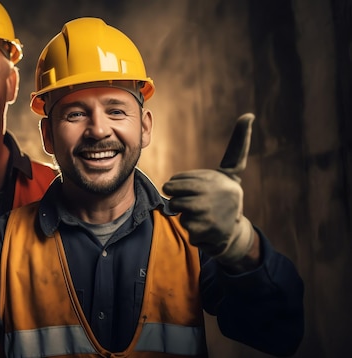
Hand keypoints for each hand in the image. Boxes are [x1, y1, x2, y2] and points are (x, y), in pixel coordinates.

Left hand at [162, 113, 256, 266]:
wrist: (234, 233)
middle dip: (176, 199)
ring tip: (200, 214)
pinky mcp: (209, 231)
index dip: (175, 186)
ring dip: (183, 214)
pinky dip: (190, 229)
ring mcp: (215, 214)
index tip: (182, 188)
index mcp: (225, 178)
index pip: (178, 181)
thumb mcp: (231, 171)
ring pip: (178, 210)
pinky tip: (205, 228)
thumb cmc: (225, 197)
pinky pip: (185, 227)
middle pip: (174, 195)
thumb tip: (249, 115)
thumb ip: (238, 145)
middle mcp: (222, 195)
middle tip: (190, 202)